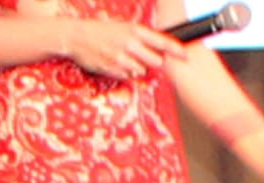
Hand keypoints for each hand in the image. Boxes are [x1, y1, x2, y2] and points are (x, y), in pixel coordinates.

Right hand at [21, 13, 171, 80]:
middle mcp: (130, 44)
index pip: (163, 42)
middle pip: (155, 61)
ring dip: (138, 68)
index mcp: (136, 31)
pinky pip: (126, 75)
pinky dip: (125, 72)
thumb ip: (140, 37)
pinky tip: (117, 63)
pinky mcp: (111, 68)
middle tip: (149, 59)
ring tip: (127, 59)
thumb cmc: (101, 31)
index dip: (176, 51)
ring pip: (140, 70)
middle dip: (155, 63)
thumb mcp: (123, 27)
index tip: (186, 56)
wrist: (77, 36)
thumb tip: (156, 47)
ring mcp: (120, 58)